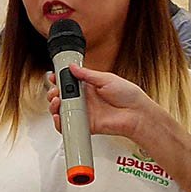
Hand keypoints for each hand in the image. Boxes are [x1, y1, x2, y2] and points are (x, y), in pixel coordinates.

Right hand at [46, 64, 160, 142]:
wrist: (137, 114)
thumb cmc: (128, 96)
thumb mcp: (107, 78)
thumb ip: (87, 74)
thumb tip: (72, 67)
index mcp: (88, 86)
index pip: (68, 82)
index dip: (58, 79)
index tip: (53, 77)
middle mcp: (84, 99)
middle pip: (61, 96)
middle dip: (53, 92)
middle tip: (56, 91)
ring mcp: (83, 112)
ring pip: (61, 110)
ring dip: (54, 105)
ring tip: (57, 101)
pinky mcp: (85, 124)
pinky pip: (68, 124)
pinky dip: (59, 122)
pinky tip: (59, 116)